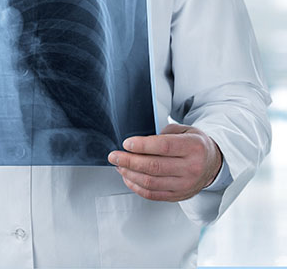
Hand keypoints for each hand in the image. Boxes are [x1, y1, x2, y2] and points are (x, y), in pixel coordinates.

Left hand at [108, 124, 222, 201]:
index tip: (126, 144)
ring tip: (119, 166)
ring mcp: (186, 185)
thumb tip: (137, 144)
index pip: (164, 147)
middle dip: (129, 161)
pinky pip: (152, 194)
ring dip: (129, 174)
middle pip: (154, 167)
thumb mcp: (184, 131)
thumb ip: (162, 135)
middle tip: (114, 156)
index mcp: (194, 147)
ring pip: (150, 182)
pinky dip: (136, 186)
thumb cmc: (195, 145)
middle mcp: (192, 168)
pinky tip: (128, 178)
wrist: (213, 163)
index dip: (142, 146)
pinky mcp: (179, 196)